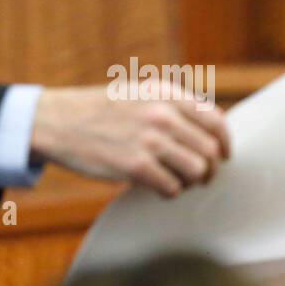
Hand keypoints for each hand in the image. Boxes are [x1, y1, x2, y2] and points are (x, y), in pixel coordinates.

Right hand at [29, 84, 231, 196]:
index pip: (216, 121)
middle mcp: (162, 114)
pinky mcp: (135, 166)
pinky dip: (170, 192)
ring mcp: (150, 140)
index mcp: (166, 94)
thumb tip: (215, 123)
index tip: (224, 156)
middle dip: (209, 169)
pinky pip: (172, 187)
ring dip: (191, 182)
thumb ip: (176, 105)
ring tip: (177, 181)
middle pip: (210, 151)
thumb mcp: (141, 94)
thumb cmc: (101, 110)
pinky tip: (158, 186)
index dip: (225, 143)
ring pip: (196, 171)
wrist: (59, 121)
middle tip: (200, 177)